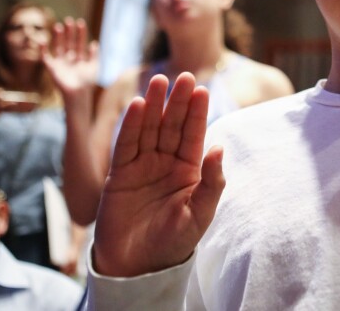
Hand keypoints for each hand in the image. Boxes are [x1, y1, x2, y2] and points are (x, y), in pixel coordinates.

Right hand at [41, 17, 98, 96]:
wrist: (78, 94)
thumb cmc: (87, 82)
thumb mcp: (93, 66)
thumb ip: (94, 54)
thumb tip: (95, 42)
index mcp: (80, 58)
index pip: (80, 42)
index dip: (80, 33)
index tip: (80, 22)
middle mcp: (69, 58)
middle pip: (68, 42)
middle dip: (69, 32)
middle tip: (69, 20)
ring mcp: (60, 62)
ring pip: (58, 46)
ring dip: (58, 37)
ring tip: (59, 26)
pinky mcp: (52, 68)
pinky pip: (46, 57)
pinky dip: (43, 49)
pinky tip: (43, 41)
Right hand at [92, 73, 224, 276]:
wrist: (137, 265)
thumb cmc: (173, 241)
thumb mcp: (199, 214)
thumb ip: (212, 183)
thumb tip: (219, 149)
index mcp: (190, 169)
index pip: (195, 135)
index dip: (198, 112)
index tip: (202, 89)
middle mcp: (167, 162)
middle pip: (173, 125)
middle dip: (179, 101)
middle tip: (184, 75)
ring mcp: (143, 165)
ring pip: (150, 128)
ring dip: (155, 105)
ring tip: (159, 80)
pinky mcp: (120, 174)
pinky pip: (127, 144)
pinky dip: (132, 125)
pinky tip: (138, 105)